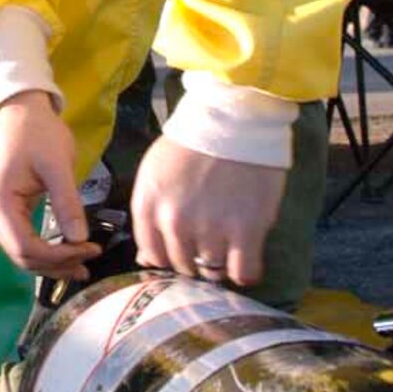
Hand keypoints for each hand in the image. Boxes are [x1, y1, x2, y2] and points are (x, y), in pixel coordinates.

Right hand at [0, 91, 104, 277]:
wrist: (21, 112)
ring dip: (51, 262)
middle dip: (56, 264)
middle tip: (89, 263)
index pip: (26, 247)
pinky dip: (44, 250)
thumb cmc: (38, 133)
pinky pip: (22, 240)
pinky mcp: (3, 211)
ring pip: (21, 253)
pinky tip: (66, 252)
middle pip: (22, 256)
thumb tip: (80, 239)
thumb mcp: (57, 165)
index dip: (59, 256)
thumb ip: (67, 203)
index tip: (90, 249)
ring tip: (82, 265)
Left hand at [132, 135, 285, 288]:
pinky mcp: (245, 231)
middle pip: (182, 265)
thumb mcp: (154, 172)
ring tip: (228, 244)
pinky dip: (244, 272)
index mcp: (148, 206)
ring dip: (219, 263)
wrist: (234, 118)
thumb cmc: (193, 141)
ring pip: (211, 270)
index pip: (152, 255)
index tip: (181, 252)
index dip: (168, 258)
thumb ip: (149, 215)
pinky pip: (243, 272)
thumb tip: (147, 258)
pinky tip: (244, 260)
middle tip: (208, 244)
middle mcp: (174, 223)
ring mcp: (210, 229)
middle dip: (193, 260)